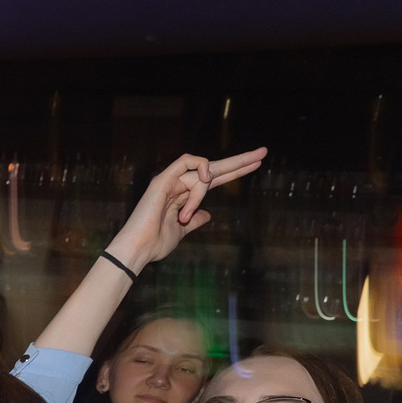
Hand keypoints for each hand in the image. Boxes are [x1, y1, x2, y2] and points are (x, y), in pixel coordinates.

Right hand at [107, 148, 265, 272]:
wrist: (138, 249)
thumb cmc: (155, 243)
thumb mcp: (182, 231)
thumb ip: (195, 220)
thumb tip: (207, 215)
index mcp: (183, 196)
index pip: (214, 180)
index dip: (235, 172)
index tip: (256, 165)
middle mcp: (178, 185)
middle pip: (215, 169)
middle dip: (240, 161)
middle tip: (263, 153)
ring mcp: (170, 181)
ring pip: (201, 175)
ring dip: (199, 194)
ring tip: (183, 216)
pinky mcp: (163, 180)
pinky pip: (187, 163)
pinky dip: (199, 167)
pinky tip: (205, 177)